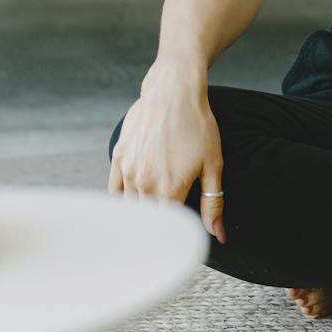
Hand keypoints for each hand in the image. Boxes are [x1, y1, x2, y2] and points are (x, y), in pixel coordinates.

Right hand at [107, 83, 226, 243]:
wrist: (173, 91)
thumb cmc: (197, 125)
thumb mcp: (213, 164)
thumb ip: (213, 204)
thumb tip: (216, 235)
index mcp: (170, 190)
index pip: (166, 230)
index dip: (173, 237)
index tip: (179, 240)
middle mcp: (145, 183)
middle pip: (146, 221)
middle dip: (156, 229)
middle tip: (166, 232)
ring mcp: (128, 170)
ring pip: (130, 207)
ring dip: (140, 215)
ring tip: (152, 216)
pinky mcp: (119, 156)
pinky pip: (114, 190)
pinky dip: (122, 201)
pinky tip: (132, 203)